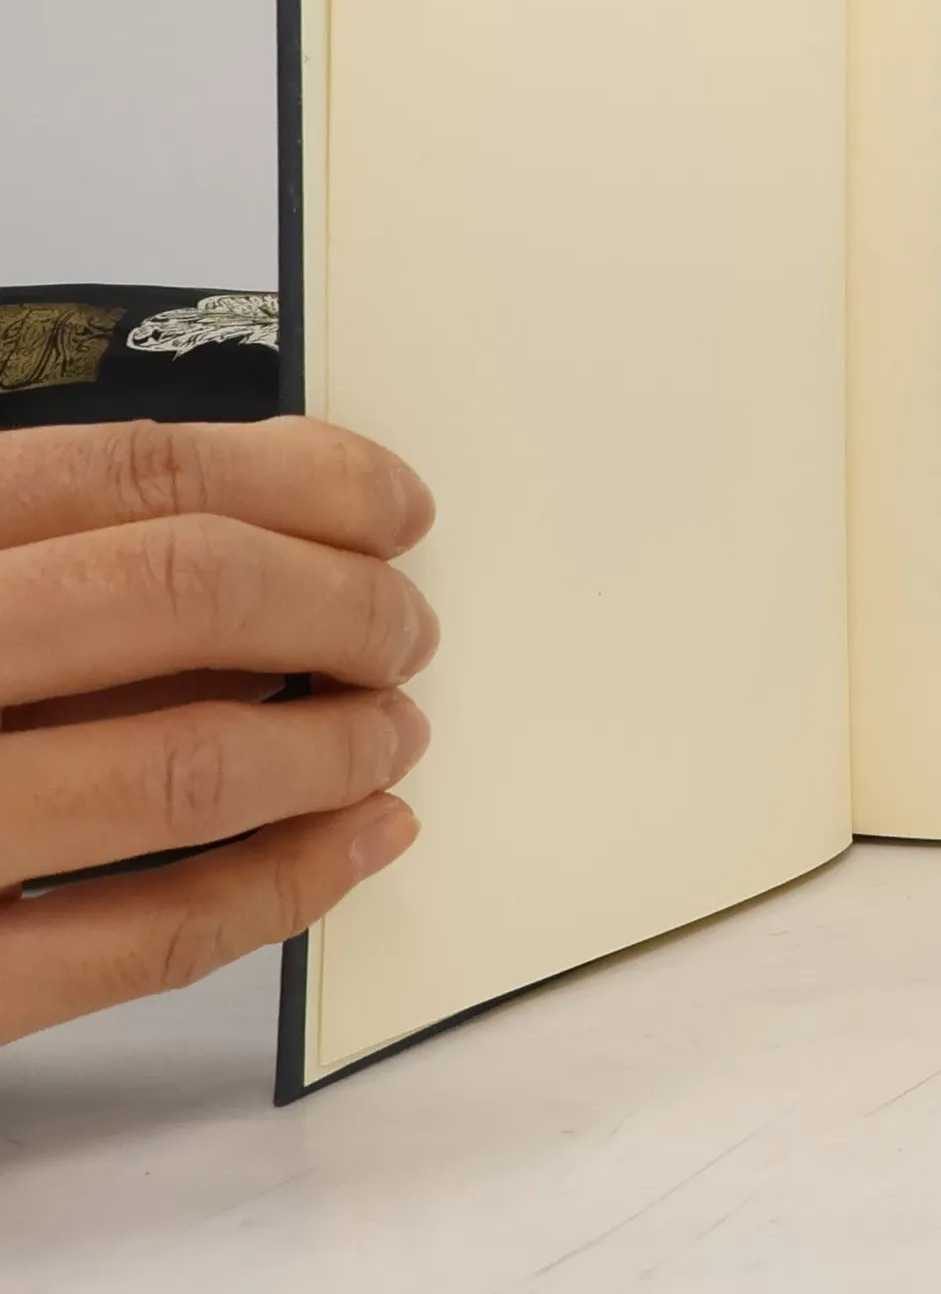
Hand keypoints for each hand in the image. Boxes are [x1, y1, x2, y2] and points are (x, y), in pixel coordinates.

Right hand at [0, 417, 437, 1042]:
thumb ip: (62, 550)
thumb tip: (292, 530)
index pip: (135, 473)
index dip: (304, 480)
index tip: (398, 506)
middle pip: (182, 592)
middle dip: (342, 605)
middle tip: (408, 630)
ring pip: (187, 766)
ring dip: (335, 746)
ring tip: (394, 734)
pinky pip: (144, 939)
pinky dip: (284, 888)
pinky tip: (359, 845)